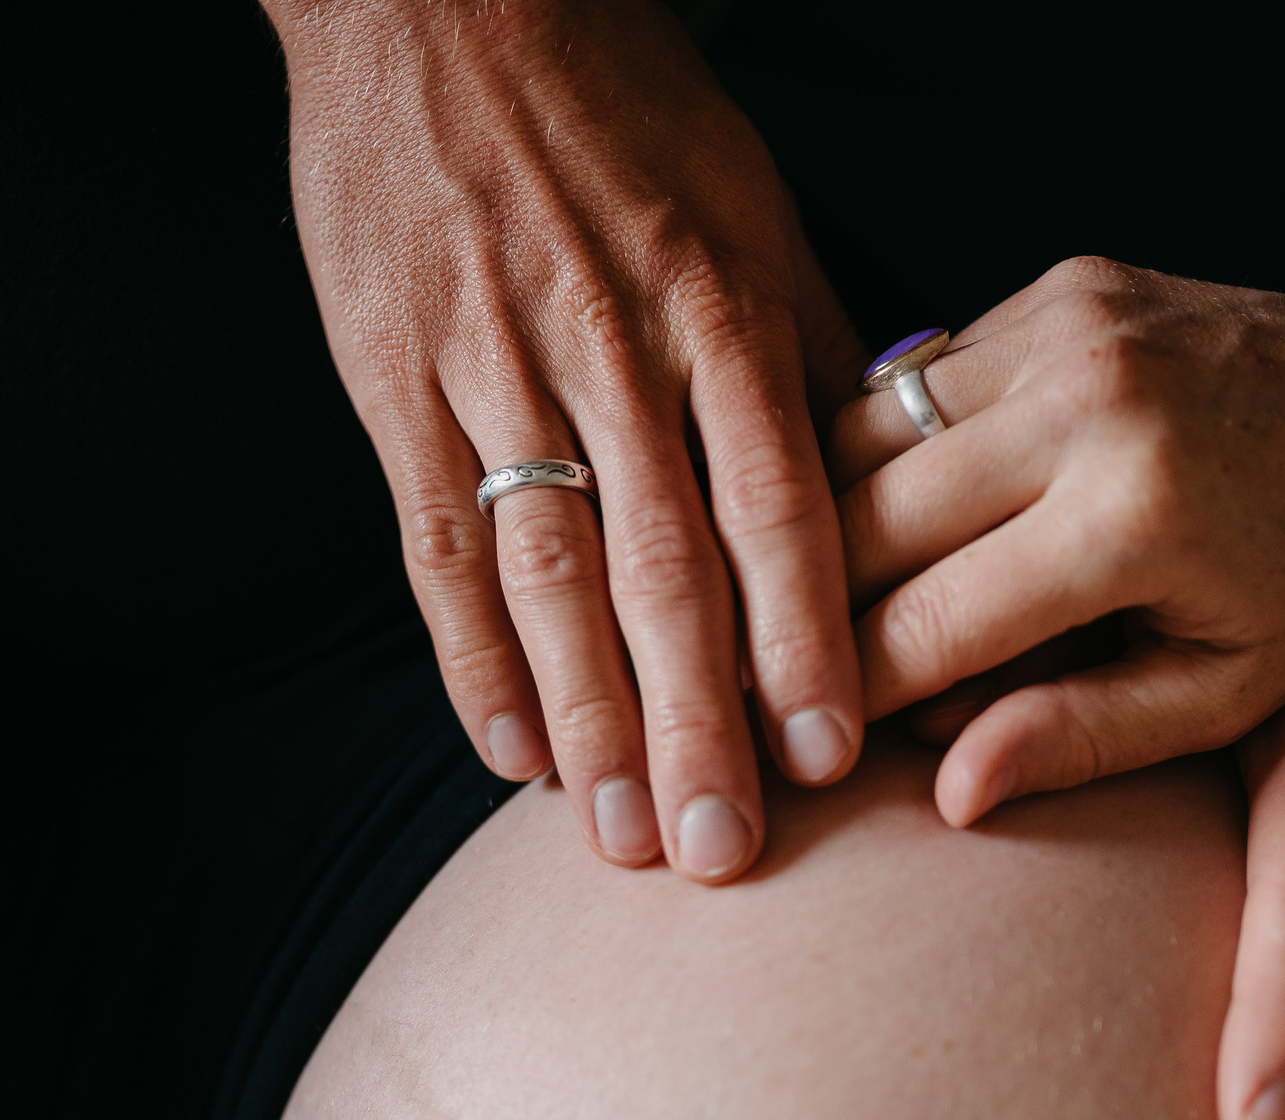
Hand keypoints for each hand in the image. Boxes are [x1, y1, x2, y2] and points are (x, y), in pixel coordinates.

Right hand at [273, 0, 868, 881]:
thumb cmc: (620, 104)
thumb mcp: (746, 197)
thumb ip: (808, 338)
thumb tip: (889, 459)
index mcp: (714, 301)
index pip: (772, 500)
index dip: (800, 637)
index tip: (830, 756)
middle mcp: (607, 345)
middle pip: (661, 565)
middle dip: (695, 721)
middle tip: (722, 850)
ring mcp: (491, 368)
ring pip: (547, 571)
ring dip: (585, 715)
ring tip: (616, 833)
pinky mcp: (394, 380)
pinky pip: (437, 541)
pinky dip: (469, 655)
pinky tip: (507, 750)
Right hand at [830, 256, 1284, 827]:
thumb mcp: (1226, 691)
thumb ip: (1086, 738)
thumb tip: (950, 794)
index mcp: (1135, 517)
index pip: (929, 621)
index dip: (848, 695)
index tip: (799, 744)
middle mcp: (1089, 403)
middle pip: (867, 521)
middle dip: (808, 612)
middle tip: (775, 677)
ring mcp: (1067, 326)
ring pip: (865, 437)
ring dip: (825, 526)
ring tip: (806, 603)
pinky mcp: (1056, 286)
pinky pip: (915, 378)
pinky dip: (881, 452)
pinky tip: (879, 514)